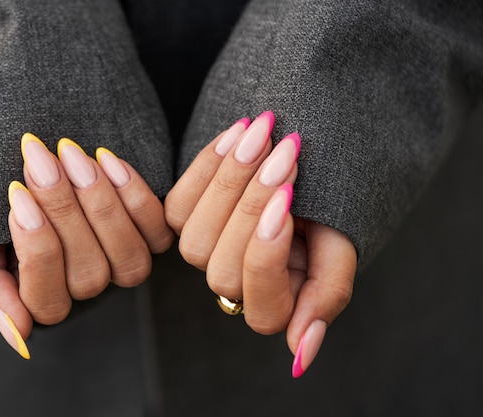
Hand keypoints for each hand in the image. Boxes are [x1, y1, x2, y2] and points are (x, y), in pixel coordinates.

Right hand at [0, 133, 173, 357]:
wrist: (31, 178)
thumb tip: (19, 335)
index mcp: (45, 301)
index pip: (47, 299)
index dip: (35, 249)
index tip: (16, 195)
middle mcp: (88, 287)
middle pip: (89, 273)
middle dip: (64, 212)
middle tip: (40, 161)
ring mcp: (122, 264)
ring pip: (128, 257)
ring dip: (101, 203)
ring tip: (71, 155)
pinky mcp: (150, 238)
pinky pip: (157, 231)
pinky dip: (135, 195)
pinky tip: (105, 158)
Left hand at [165, 112, 356, 376]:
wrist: (313, 159)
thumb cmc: (332, 206)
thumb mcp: (341, 246)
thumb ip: (327, 295)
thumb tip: (300, 358)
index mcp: (276, 302)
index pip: (262, 309)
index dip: (268, 258)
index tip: (289, 204)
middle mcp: (234, 284)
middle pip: (222, 270)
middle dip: (251, 208)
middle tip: (286, 153)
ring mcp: (205, 252)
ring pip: (194, 238)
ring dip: (229, 183)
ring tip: (264, 134)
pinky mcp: (182, 219)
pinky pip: (177, 204)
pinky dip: (207, 166)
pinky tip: (238, 132)